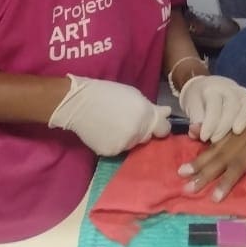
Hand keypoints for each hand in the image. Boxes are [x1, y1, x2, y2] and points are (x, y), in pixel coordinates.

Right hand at [47, 75, 171, 155]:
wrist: (79, 103)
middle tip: (127, 119)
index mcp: (146, 116)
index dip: (159, 125)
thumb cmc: (108, 94)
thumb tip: (166, 113)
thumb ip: (151, 108)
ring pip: (133, 144)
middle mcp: (138, 133)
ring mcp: (124, 145)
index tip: (152, 122)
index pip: (164, 129)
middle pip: (147, 137)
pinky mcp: (110, 152)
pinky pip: (118, 149)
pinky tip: (106, 131)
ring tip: (114, 124)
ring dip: (129, 137)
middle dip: (142, 131)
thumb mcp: (134, 95)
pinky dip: (115, 143)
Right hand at [177, 98, 245, 201]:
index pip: (239, 166)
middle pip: (220, 158)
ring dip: (198, 160)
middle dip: (203, 173)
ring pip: (214, 146)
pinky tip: (190, 140)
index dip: (226, 182)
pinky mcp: (231, 123)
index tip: (214, 197)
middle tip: (186, 188)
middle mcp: (242, 137)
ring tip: (181, 171)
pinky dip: (201, 137)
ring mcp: (235, 129)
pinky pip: (215, 133)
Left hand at [179, 75, 245, 142]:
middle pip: (231, 104)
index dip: (209, 123)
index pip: (213, 106)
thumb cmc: (198, 103)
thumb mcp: (192, 110)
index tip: (204, 138)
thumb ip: (195, 121)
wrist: (204, 88)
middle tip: (216, 140)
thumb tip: (196, 131)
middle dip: (224, 124)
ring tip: (237, 131)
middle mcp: (226, 87)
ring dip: (243, 116)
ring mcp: (239, 90)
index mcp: (210, 89)